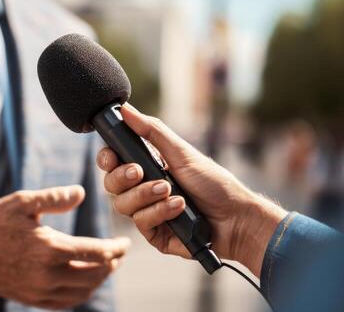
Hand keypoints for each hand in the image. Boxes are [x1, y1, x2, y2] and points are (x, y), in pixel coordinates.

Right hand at [0, 185, 129, 308]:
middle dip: (113, 263)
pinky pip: (68, 302)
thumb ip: (54, 197)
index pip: (97, 253)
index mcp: (49, 249)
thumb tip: (81, 193)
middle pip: (95, 274)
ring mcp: (41, 291)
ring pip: (84, 290)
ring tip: (108, 265)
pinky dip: (84, 292)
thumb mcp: (21, 202)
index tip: (125, 242)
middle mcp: (48, 275)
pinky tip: (87, 282)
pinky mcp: (34, 300)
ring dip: (102, 278)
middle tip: (120, 252)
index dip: (116, 248)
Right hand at [97, 104, 286, 276]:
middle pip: (112, 185)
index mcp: (146, 167)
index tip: (112, 156)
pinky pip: (141, 223)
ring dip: (146, 195)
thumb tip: (125, 108)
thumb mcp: (181, 152)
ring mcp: (148, 213)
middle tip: (140, 172)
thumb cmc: (213, 182)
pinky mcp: (155, 234)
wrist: (236, 216)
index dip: (107, 159)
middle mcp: (143, 190)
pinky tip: (179, 207)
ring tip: (170, 191)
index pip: (113, 163)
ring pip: (123, 205)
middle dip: (123, 177)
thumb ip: (151, 131)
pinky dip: (159, 212)